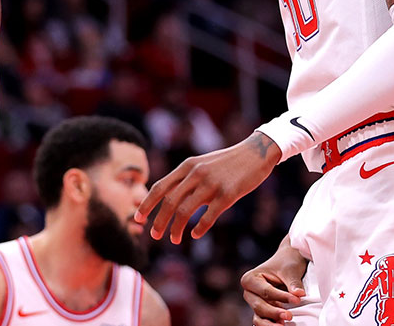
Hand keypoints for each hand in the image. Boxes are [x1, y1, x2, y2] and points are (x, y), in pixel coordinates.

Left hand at [133, 132, 280, 242]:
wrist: (255, 153)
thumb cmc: (226, 162)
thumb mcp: (201, 164)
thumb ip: (185, 178)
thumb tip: (168, 197)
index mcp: (187, 166)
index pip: (160, 187)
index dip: (147, 203)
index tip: (138, 217)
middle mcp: (195, 174)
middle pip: (169, 201)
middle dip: (158, 221)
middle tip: (153, 235)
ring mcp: (211, 184)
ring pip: (185, 211)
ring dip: (176, 228)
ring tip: (174, 240)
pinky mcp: (228, 195)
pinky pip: (208, 216)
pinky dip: (199, 228)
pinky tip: (194, 234)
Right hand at [241, 244, 307, 324]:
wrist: (287, 262)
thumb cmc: (285, 263)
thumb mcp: (290, 270)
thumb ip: (293, 283)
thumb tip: (299, 294)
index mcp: (251, 279)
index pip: (265, 291)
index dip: (281, 297)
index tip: (296, 300)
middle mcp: (249, 292)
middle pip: (259, 306)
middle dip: (274, 312)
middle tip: (289, 316)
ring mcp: (255, 302)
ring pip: (259, 316)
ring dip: (271, 323)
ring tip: (284, 325)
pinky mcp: (262, 311)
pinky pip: (263, 321)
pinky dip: (271, 324)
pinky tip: (281, 325)